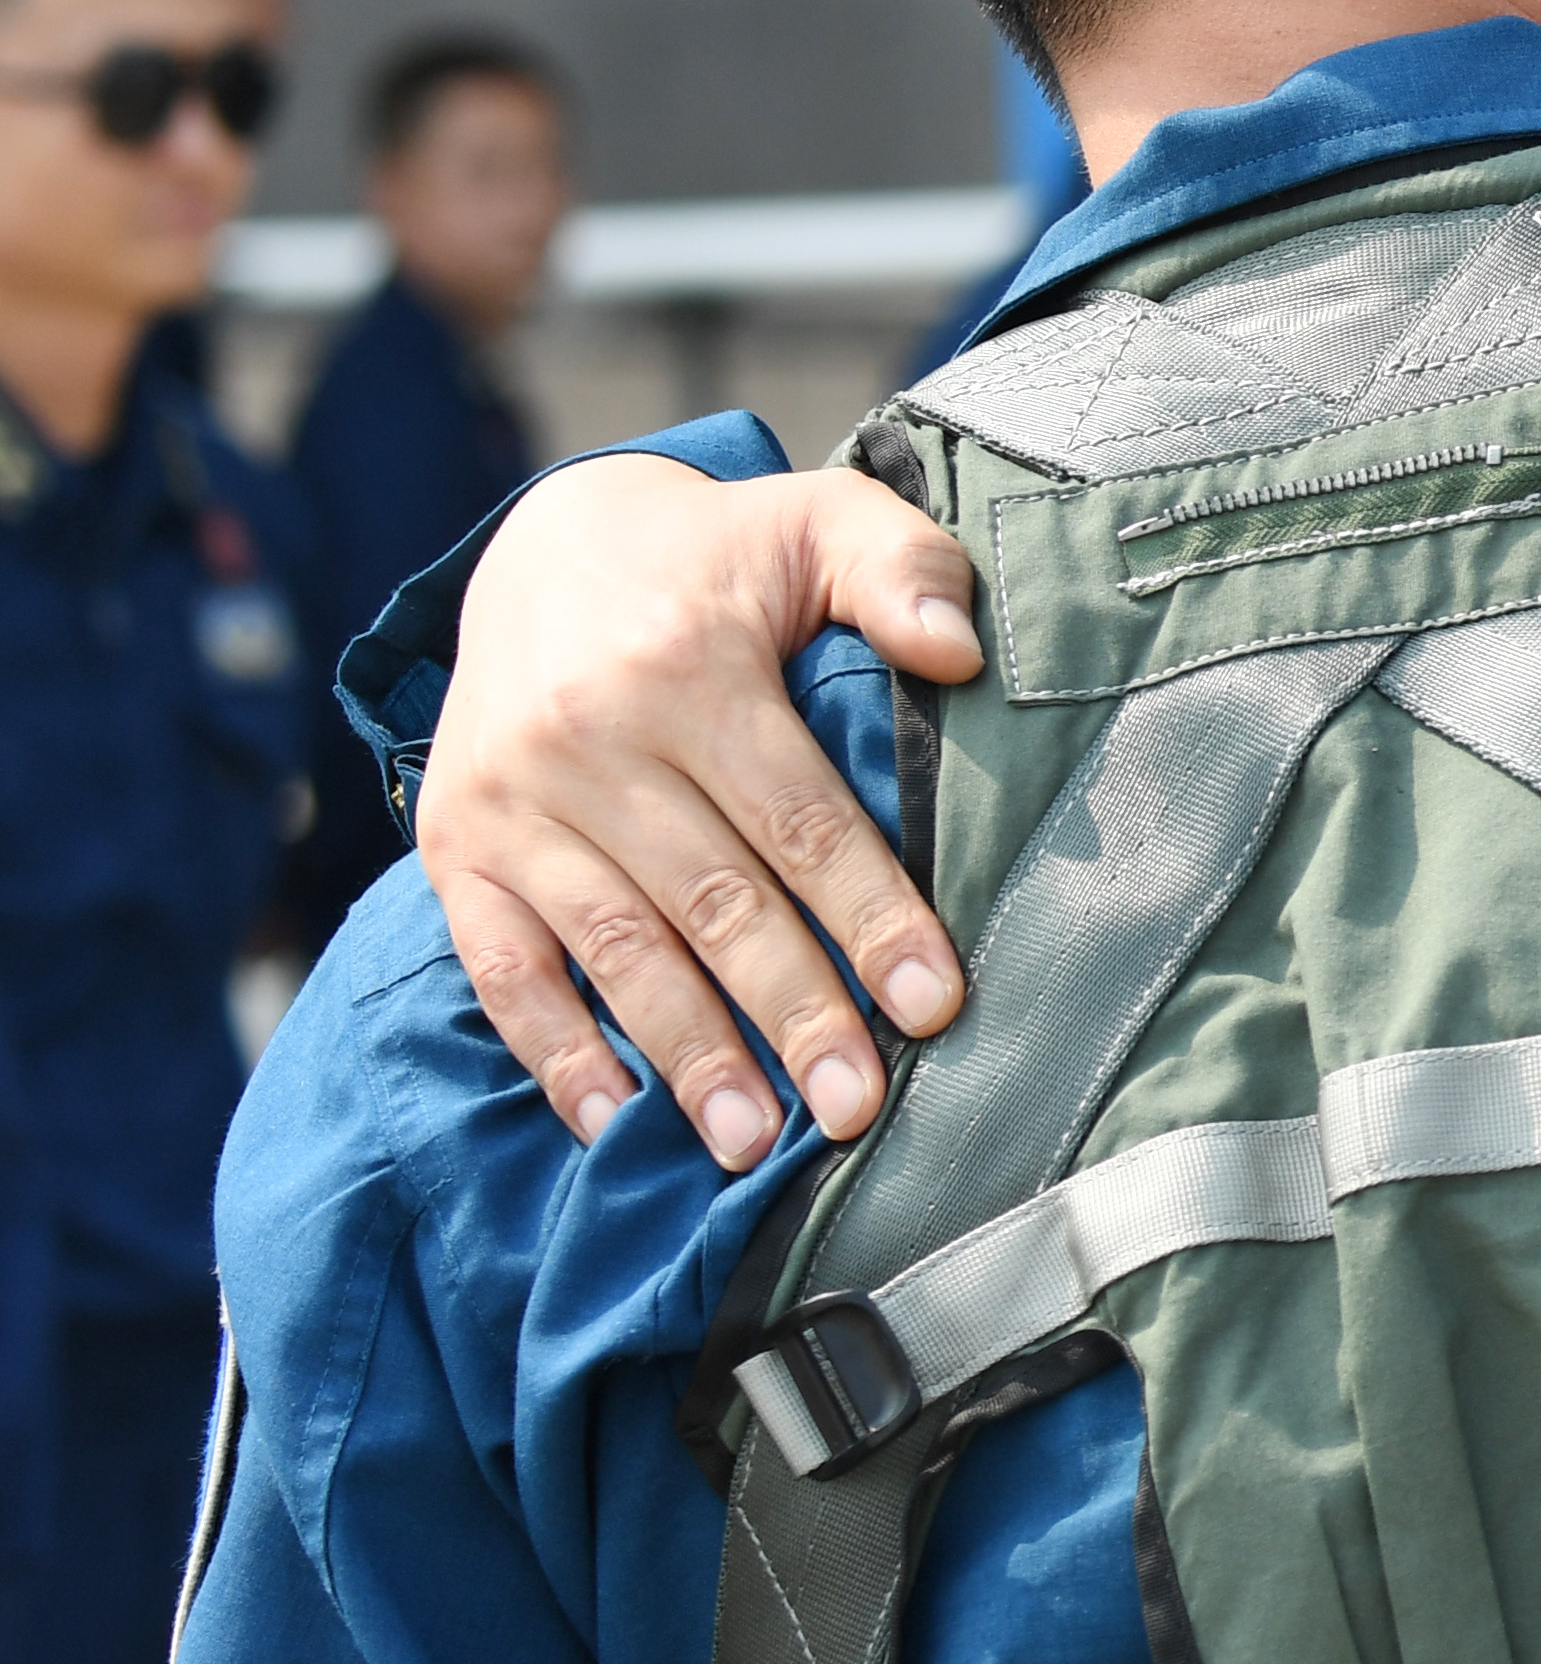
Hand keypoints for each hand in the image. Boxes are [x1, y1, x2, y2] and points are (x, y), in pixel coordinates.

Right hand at [422, 458, 989, 1162]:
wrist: (546, 546)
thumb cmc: (718, 559)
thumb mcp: (818, 520)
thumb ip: (899, 567)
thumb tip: (958, 647)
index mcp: (687, 666)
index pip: (799, 819)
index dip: (870, 916)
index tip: (932, 1004)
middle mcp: (587, 738)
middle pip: (712, 901)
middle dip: (791, 1013)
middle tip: (858, 1108)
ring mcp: (511, 801)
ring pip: (616, 948)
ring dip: (687, 1055)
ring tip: (755, 1142)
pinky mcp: (458, 847)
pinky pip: (501, 966)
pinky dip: (554, 1050)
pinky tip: (614, 1120)